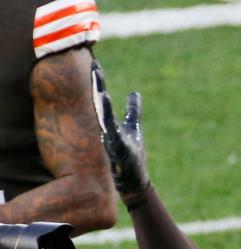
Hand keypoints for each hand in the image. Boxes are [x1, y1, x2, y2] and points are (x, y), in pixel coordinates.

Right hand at [91, 60, 149, 204]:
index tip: (95, 64)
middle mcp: (107, 129)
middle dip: (98, 87)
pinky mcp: (118, 151)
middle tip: (95, 68)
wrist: (133, 181)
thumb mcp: (133, 128)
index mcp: (111, 123)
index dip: (99, 83)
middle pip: (100, 104)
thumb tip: (135, 92)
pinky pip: (113, 136)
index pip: (102, 99)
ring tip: (102, 90)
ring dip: (103, 105)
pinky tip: (111, 118)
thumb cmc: (131, 154)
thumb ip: (133, 111)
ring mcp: (111, 140)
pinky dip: (112, 126)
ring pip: (104, 119)